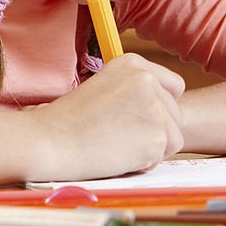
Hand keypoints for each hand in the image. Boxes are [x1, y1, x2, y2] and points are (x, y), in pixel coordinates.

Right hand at [24, 53, 185, 181]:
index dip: (160, 107)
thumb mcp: (103, 87)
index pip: (174, 86)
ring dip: (151, 147)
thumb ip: (134, 92)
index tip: (136, 118)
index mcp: (134, 63)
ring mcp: (155, 107)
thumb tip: (163, 108)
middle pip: (176, 113)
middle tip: (120, 136)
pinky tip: (118, 156)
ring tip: (117, 145)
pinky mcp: (156, 136)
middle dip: (156, 129)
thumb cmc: (68, 120)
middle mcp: (148, 80)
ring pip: (174, 136)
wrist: (49, 141)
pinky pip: (163, 155)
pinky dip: (145, 162)